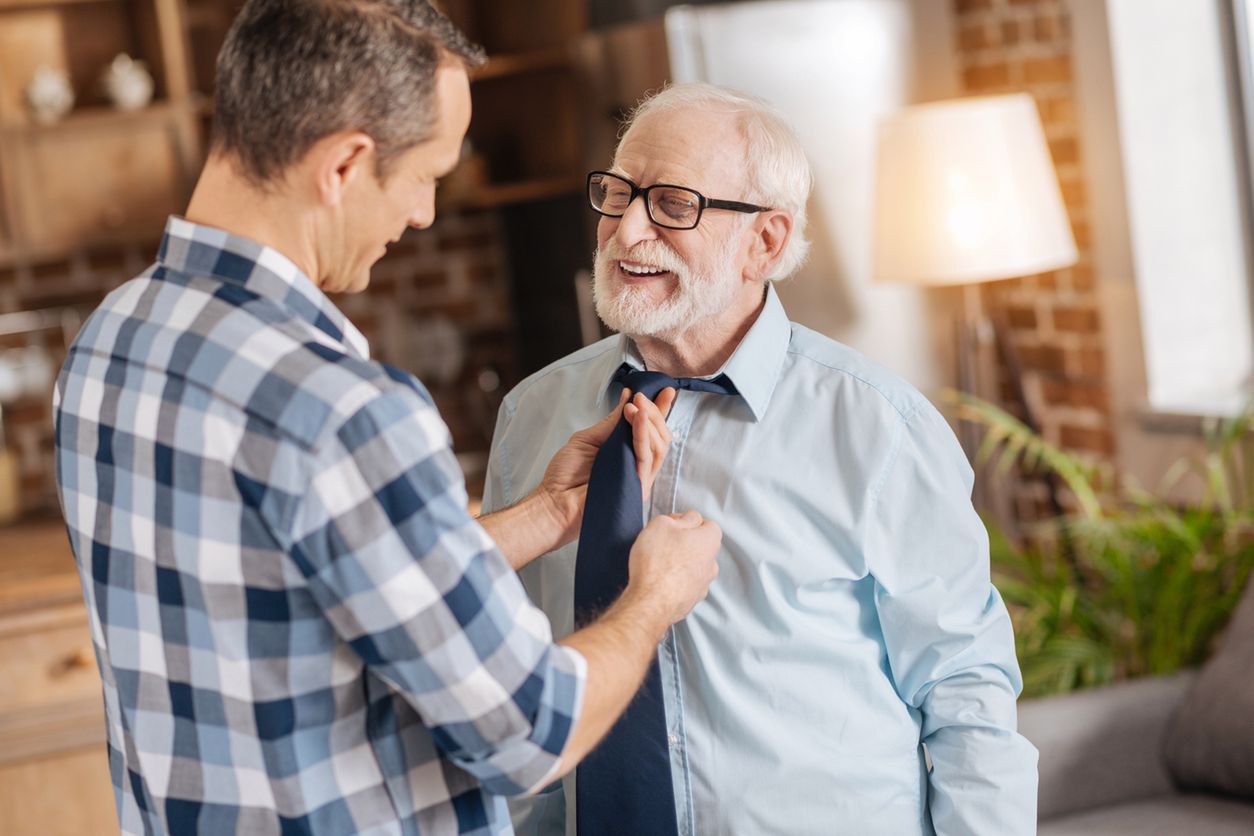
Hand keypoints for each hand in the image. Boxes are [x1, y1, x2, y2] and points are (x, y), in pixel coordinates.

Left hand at [537, 387, 676, 545]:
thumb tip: (628, 398)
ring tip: (637, 405)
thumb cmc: (565, 475)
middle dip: (654, 412)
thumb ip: (611, 423)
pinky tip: (637, 418)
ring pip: (658, 447)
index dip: (660, 410)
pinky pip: (646, 459)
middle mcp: (637, 466)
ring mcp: (639, 478)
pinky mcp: (637, 488)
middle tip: (641, 396)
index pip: (650, 430)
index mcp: (627, 453)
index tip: (664, 390)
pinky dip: (643, 435)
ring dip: (649, 421)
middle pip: (660, 437)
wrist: (553, 502)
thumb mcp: (587, 438)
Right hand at [623, 511, 721, 625]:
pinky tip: (659, 580)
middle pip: (701, 546)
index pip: (707, 524)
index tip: (672, 524)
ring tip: (658, 564)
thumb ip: (679, 519)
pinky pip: (685, 585)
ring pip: (694, 567)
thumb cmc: (656, 562)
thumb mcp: (662, 524)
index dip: (688, 521)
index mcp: (709, 541)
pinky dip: (675, 582)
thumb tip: (686, 520)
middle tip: (663, 543)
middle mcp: (711, 563)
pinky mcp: (692, 601)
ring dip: (680, 564)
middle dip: (684, 543)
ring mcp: (703, 585)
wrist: (651, 602)